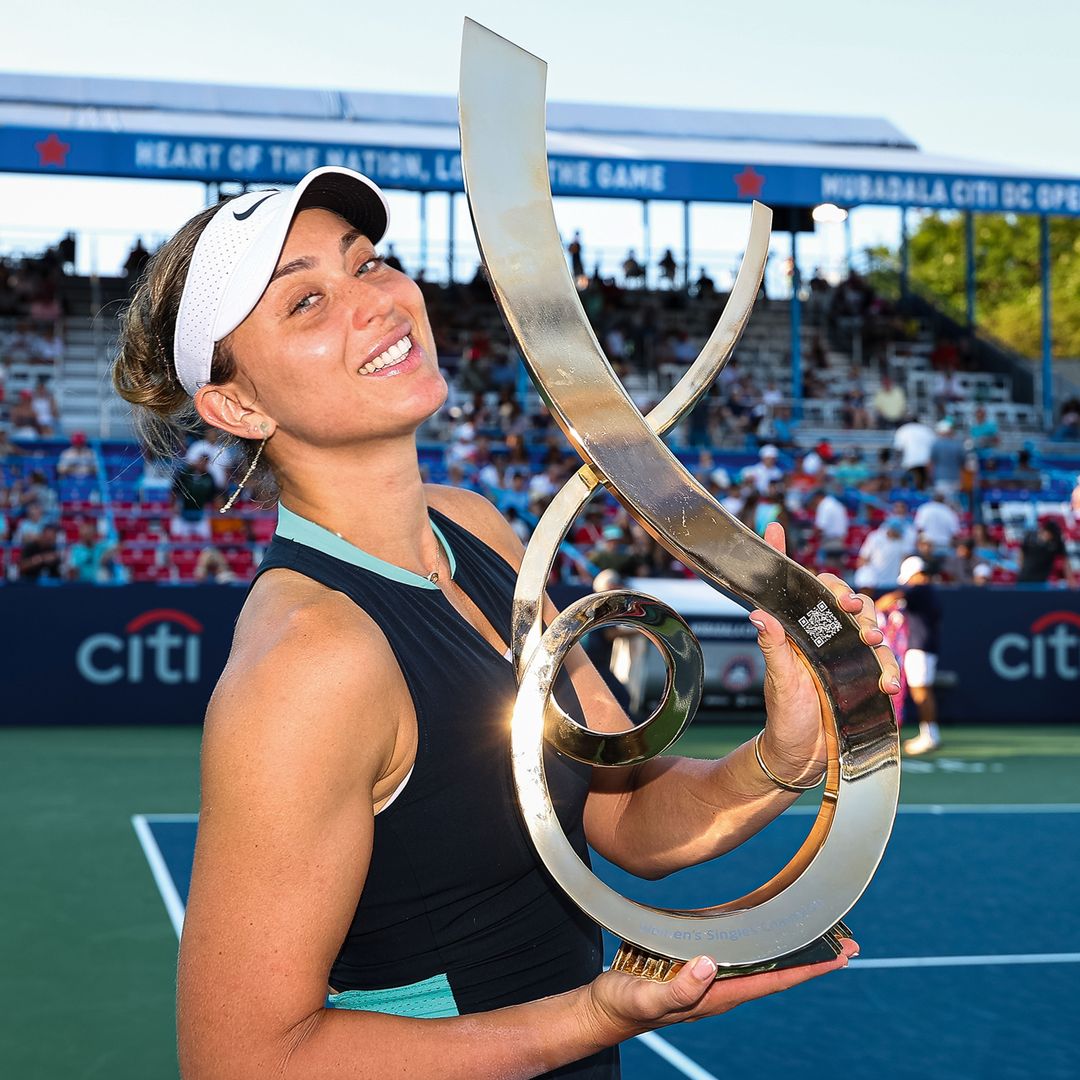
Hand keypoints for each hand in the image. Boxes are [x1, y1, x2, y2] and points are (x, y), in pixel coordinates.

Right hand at [586, 939, 857, 1037]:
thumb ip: (679, 986)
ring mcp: (712, 980)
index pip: (774, 980)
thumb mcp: (647, 996)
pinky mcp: (697, 968)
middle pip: (778, 972)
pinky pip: (739, 953)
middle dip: (812, 959)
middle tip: (847, 944)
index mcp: (718, 995)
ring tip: (818, 936)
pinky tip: (765, 931)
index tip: (839, 956)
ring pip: (762, 963)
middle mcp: (723, 988)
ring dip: (792, 950)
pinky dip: (761, 942)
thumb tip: (710, 965)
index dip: (808, 967)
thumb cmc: (624, 1004)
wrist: (604, 1009)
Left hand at [750, 523, 901, 780]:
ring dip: (873, 626)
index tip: (773, 528)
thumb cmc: (786, 718)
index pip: (791, 590)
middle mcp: (821, 638)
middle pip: (840, 600)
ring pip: (867, 625)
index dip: (782, 557)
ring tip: (872, 639)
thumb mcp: (780, 682)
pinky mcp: (864, 676)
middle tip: (852, 605)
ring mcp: (845, 655)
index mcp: (796, 633)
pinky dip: (889, 668)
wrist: (804, 757)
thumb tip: (758, 615)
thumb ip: (774, 649)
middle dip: (849, 595)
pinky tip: (887, 683)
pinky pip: (883, 661)